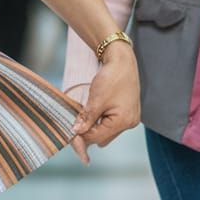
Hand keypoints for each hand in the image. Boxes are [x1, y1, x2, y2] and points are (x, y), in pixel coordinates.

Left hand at [69, 45, 140, 164]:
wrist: (123, 62)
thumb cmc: (112, 78)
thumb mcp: (96, 99)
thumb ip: (87, 118)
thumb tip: (77, 131)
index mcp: (123, 121)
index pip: (98, 136)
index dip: (82, 136)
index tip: (69, 133)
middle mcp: (129, 123)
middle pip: (103, 137)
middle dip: (88, 133)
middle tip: (74, 124)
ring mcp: (130, 118)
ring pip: (107, 131)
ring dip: (94, 127)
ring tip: (82, 118)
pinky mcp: (127, 113)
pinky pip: (111, 124)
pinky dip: (100, 121)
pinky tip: (92, 114)